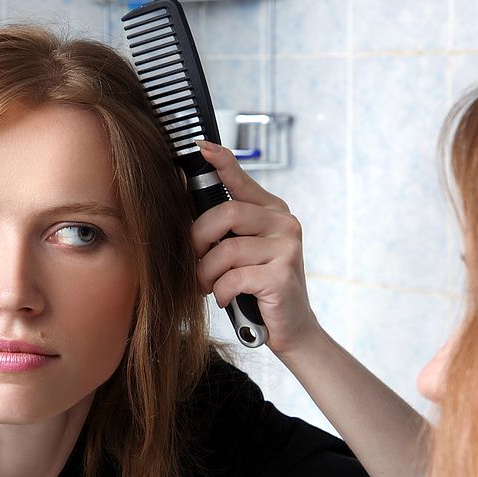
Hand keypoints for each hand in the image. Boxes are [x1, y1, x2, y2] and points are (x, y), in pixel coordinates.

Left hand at [191, 140, 320, 355]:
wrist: (289, 328)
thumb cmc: (259, 289)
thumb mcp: (243, 252)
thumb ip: (227, 228)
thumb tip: (188, 203)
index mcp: (273, 212)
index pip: (243, 180)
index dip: (221, 162)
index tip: (201, 147)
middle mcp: (284, 223)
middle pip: (226, 213)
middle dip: (199, 240)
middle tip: (195, 263)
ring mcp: (287, 248)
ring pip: (226, 250)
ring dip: (207, 274)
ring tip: (209, 287)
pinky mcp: (282, 275)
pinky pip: (233, 277)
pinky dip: (221, 292)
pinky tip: (227, 298)